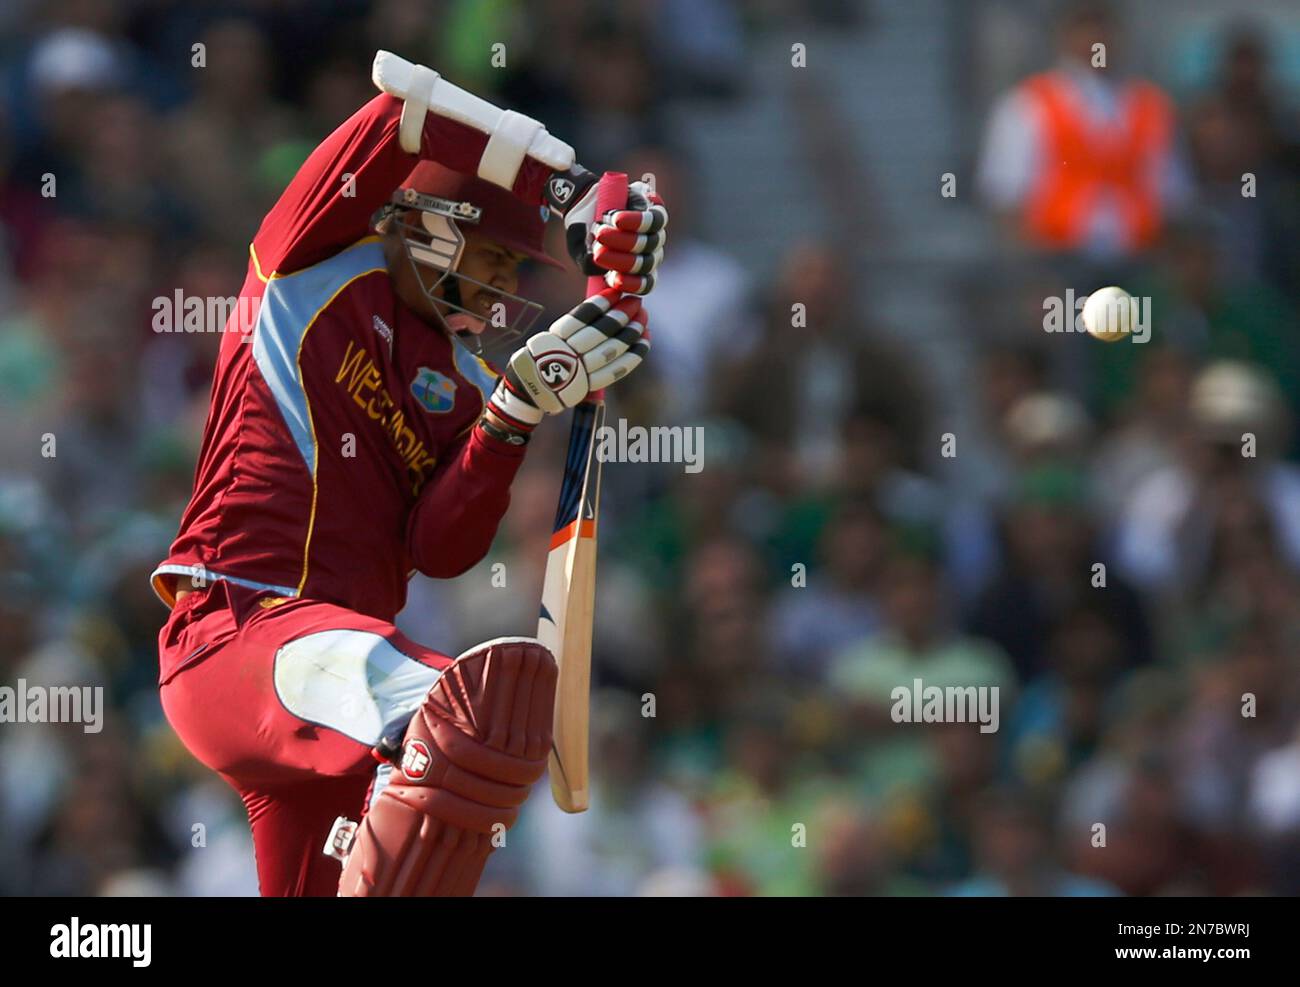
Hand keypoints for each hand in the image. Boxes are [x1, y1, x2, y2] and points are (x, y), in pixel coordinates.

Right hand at [487, 289, 649, 427]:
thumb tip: (606, 302)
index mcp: (556, 338)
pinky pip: (615, 371)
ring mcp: (579, 371)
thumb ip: (576, 324)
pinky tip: (644, 341)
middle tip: (635, 302)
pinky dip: (633, 356)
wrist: (532, 388)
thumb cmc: (547, 354)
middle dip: (620, 315)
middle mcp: (567, 354)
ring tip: (642, 320)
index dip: (601, 303)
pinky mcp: (589, 386)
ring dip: (629, 334)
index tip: (617, 292)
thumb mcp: (553, 335)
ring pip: (610, 350)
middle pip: (599, 333)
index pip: (581, 317)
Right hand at [546, 170, 667, 294]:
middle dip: (622, 261)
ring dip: (624, 241)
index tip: (614, 280)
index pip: (645, 283)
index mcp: (635, 269)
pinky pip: (653, 219)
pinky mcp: (654, 209)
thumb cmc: (584, 232)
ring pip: (650, 242)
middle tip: (598, 254)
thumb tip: (597, 267)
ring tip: (600, 233)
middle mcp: (649, 252)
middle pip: (647, 263)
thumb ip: (588, 264)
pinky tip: (617, 219)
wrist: (583, 201)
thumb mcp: (580, 251)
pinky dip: (635, 221)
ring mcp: (654, 231)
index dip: (633, 284)